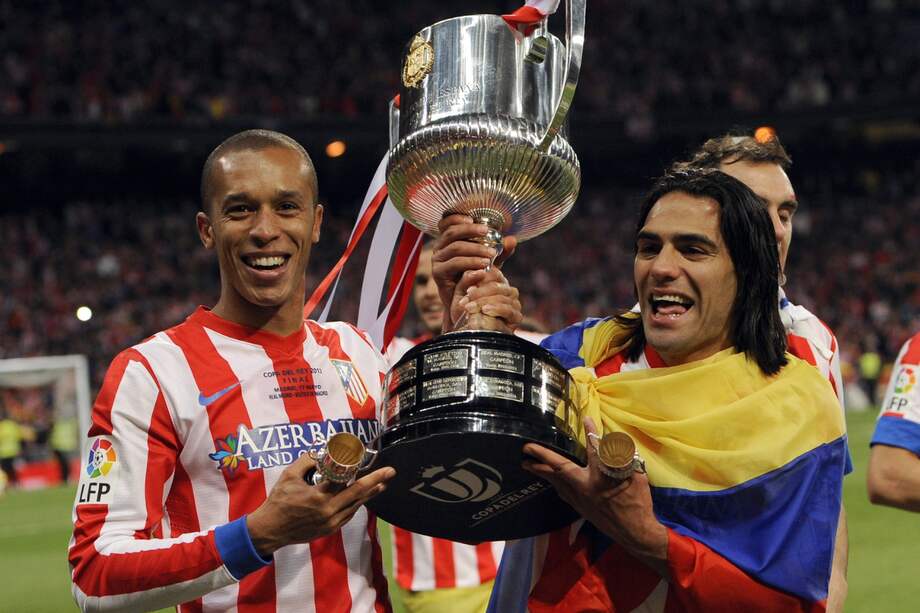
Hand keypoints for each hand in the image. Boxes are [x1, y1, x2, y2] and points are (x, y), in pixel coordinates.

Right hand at [246, 453, 395, 555]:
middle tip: (391, 471)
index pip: (343, 478)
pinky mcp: (330, 529)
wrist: (271, 530)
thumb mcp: (289, 476)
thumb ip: (307, 461)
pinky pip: (349, 514)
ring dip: (370, 493)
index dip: (356, 467)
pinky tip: (363, 496)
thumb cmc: (278, 501)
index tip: (365, 458)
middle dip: (376, 481)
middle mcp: (328, 510)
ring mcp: (330, 522)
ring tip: (382, 484)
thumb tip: (321, 451)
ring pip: (356, 505)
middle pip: (358, 493)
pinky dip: (357, 504)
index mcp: (318, 495)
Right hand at [433, 214, 517, 330]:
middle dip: (470, 230)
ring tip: (491, 254)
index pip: (446, 222)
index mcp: (448, 240)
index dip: (456, 217)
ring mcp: (437, 260)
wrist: (465, 301)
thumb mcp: (488, 261)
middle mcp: (440, 247)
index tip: (472, 218)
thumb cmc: (475, 276)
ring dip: (475, 248)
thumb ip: (499, 251)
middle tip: (487, 232)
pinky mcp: (438, 273)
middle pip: (452, 232)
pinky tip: (483, 265)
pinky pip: (454, 263)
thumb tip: (512, 239)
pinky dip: (470, 262)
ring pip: (455, 247)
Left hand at [452, 267, 521, 332]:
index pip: (494, 274)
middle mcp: (508, 291)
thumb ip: (466, 281)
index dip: (481, 280)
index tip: (468, 290)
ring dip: (484, 303)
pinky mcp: (516, 318)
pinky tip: (485, 311)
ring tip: (470, 308)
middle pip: (497, 287)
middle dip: (480, 294)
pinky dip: (495, 310)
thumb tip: (476, 272)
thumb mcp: (461, 294)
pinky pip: (508, 311)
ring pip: (502, 299)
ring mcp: (514, 304)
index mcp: (497, 282)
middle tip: (466, 302)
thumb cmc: (464, 312)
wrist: (467, 334)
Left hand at [522, 417, 668, 575]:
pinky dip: (555, 485)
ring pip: (557, 482)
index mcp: (604, 476)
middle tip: (526, 449)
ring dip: (541, 472)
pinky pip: (563, 493)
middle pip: (560, 468)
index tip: (586, 419)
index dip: (591, 433)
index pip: (595, 448)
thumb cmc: (639, 502)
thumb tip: (613, 445)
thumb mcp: (637, 476)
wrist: (635, 533)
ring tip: (527, 464)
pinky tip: (551, 483)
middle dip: (542, 458)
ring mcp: (582, 499)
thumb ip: (624, 460)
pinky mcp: (581, 509)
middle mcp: (588, 486)